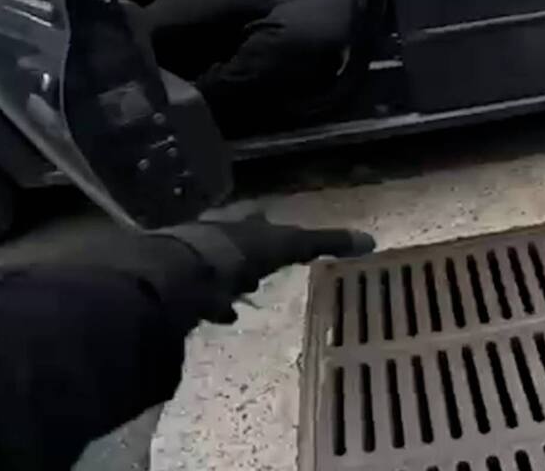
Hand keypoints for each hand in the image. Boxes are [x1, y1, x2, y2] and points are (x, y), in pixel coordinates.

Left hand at [66, 216, 375, 327]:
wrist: (184, 271)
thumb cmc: (240, 252)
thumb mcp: (290, 245)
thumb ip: (326, 242)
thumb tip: (369, 241)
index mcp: (242, 225)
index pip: (259, 224)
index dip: (269, 234)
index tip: (279, 246)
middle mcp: (215, 235)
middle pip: (232, 245)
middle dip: (243, 260)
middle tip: (256, 278)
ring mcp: (191, 260)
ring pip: (210, 269)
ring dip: (221, 283)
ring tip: (235, 305)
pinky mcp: (175, 286)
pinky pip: (194, 295)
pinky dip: (205, 306)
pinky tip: (214, 318)